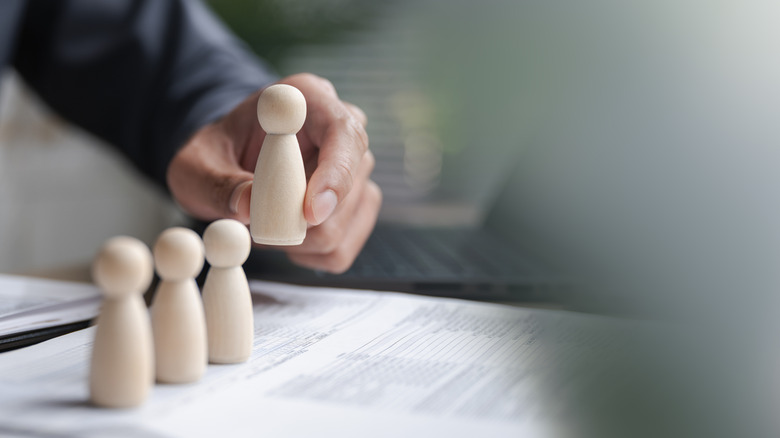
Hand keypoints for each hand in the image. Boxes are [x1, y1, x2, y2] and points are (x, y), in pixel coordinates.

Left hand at [167, 73, 381, 272]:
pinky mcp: (357, 207)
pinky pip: (340, 249)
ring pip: (343, 224)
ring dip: (297, 239)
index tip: (308, 213)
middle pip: (350, 186)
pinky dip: (306, 255)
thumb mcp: (196, 165)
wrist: (226, 164)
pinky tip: (283, 235)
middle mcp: (340, 132)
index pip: (344, 134)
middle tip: (254, 222)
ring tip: (262, 220)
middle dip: (301, 219)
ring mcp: (356, 172)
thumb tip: (246, 205)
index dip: (335, 175)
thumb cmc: (215, 155)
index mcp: (307, 100)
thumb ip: (217, 183)